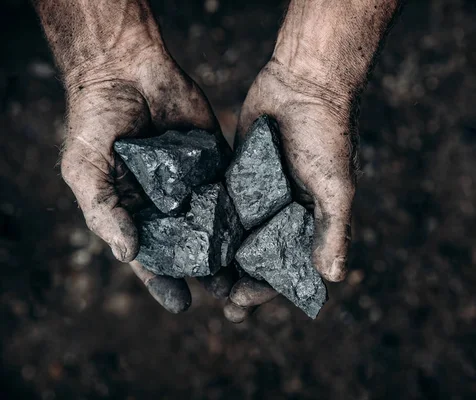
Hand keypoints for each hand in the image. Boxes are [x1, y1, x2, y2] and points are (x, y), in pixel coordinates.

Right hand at [60, 45, 231, 312]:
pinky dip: (245, 208)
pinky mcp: (215, 160)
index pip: (150, 256)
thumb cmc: (96, 121)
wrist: (126, 69)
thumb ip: (104, 210)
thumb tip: (126, 254)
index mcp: (134, 211)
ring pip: (216, 223)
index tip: (180, 305)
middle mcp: (167, 203)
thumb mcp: (86, 169)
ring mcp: (194, 183)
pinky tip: (261, 228)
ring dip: (233, 248)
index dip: (163, 281)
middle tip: (229, 297)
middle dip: (207, 272)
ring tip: (251, 273)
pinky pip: (232, 187)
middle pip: (190, 246)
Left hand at [222, 0, 400, 321]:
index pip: (284, 268)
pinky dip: (205, 218)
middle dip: (235, 279)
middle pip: (255, 256)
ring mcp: (258, 193)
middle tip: (212, 296)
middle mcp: (282, 213)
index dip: (262, 290)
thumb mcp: (336, 187)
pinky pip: (220, 201)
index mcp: (307, 223)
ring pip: (234, 233)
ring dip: (217, 254)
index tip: (237, 306)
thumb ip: (334, 231)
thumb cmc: (329, 137)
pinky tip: (183, 233)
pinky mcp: (237, 171)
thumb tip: (334, 278)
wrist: (306, 84)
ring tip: (192, 273)